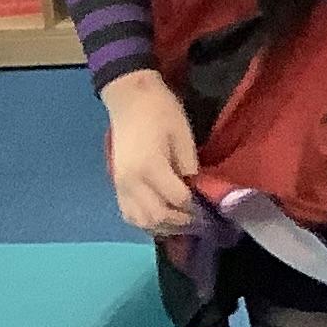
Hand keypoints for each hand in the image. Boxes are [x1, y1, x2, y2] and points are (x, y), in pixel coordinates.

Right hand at [100, 70, 200, 235]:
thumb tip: (196, 191)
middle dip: (181, 222)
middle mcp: (131, 182)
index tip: (210, 208)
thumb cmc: (161, 112)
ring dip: (163, 227)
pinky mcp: (116, 186)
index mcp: (150, 167)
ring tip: (182, 220)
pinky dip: (146, 222)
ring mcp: (120, 186)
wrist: (130, 100)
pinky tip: (162, 218)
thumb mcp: (184, 136)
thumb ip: (189, 167)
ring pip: (140, 221)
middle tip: (200, 220)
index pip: (177, 199)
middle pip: (157, 217)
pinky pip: (129, 215)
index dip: (195, 207)